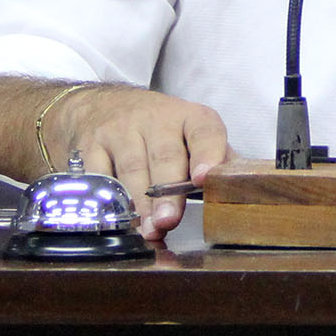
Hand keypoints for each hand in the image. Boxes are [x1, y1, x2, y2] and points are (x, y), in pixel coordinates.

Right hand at [55, 84, 231, 239]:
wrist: (101, 106)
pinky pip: (99, 173)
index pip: (204, 131)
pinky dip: (107, 197)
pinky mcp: (92, 145)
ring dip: (140, 203)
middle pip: (165, 155)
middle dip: (167, 192)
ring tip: (149, 229)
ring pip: (132, 168)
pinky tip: (117, 216)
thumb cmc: (157, 130)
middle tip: (169, 220)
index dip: (207, 153)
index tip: (204, 178)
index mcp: (189, 118)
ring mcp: (121, 130)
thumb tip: (243, 185)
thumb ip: (216, 158)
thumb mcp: (189, 134)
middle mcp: (156, 119)